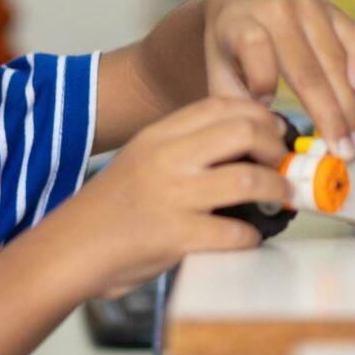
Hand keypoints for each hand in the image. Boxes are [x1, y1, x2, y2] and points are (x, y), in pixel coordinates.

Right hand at [55, 97, 289, 297]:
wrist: (71, 249)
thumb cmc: (110, 210)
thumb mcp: (141, 158)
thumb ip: (182, 147)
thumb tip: (242, 144)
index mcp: (159, 135)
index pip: (221, 105)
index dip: (260, 114)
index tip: (275, 131)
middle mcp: (167, 158)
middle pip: (243, 131)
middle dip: (275, 147)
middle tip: (283, 163)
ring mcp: (173, 196)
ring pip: (250, 179)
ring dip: (277, 190)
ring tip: (281, 198)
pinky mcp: (178, 236)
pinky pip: (236, 232)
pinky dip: (252, 236)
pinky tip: (248, 236)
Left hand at [203, 0, 354, 158]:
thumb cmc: (232, 41)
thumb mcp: (218, 68)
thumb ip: (233, 105)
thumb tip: (264, 144)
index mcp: (239, 23)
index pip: (253, 48)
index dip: (261, 81)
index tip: (267, 111)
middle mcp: (276, 10)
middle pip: (306, 69)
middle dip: (328, 116)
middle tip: (341, 150)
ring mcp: (307, 7)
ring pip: (334, 61)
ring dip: (348, 104)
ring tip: (353, 137)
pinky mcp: (332, 8)